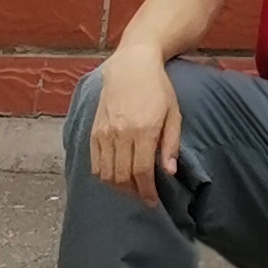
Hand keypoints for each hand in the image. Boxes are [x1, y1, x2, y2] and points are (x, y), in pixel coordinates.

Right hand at [85, 49, 181, 206]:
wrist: (131, 66)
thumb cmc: (158, 88)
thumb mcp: (174, 113)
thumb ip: (170, 144)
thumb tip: (169, 172)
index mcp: (144, 130)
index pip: (141, 172)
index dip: (147, 191)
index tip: (153, 202)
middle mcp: (120, 134)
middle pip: (122, 177)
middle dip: (133, 193)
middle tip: (144, 198)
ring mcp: (104, 133)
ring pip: (106, 174)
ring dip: (118, 188)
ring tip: (131, 190)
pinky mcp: (93, 131)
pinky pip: (95, 163)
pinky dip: (103, 176)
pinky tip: (115, 177)